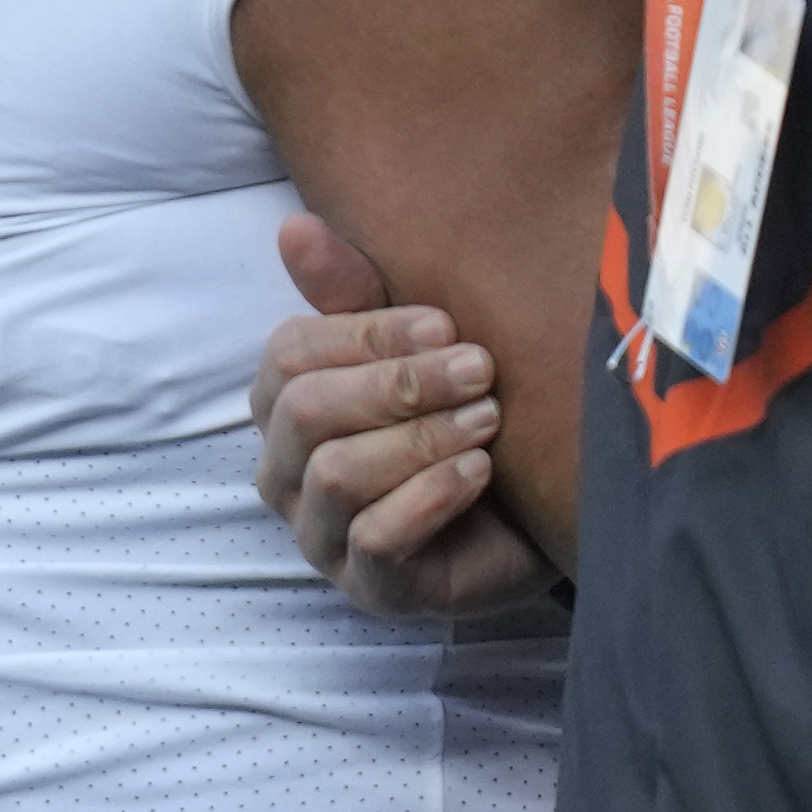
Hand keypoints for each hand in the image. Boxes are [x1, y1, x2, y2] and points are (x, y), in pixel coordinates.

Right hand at [253, 214, 561, 619]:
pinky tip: (479, 471)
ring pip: (337, 474)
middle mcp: (284, 470)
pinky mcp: (367, 585)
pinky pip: (376, 538)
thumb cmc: (458, 417)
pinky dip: (432, 497)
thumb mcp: (416, 350)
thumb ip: (355, 295)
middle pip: (308, 411)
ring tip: (488, 421)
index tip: (445, 325)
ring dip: (421, 439)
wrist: (528, 511)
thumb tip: (294, 226)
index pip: (290, 353)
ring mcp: (319, 534)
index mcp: (283, 403)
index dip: (367, 333)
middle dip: (399, 384)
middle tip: (481, 369)